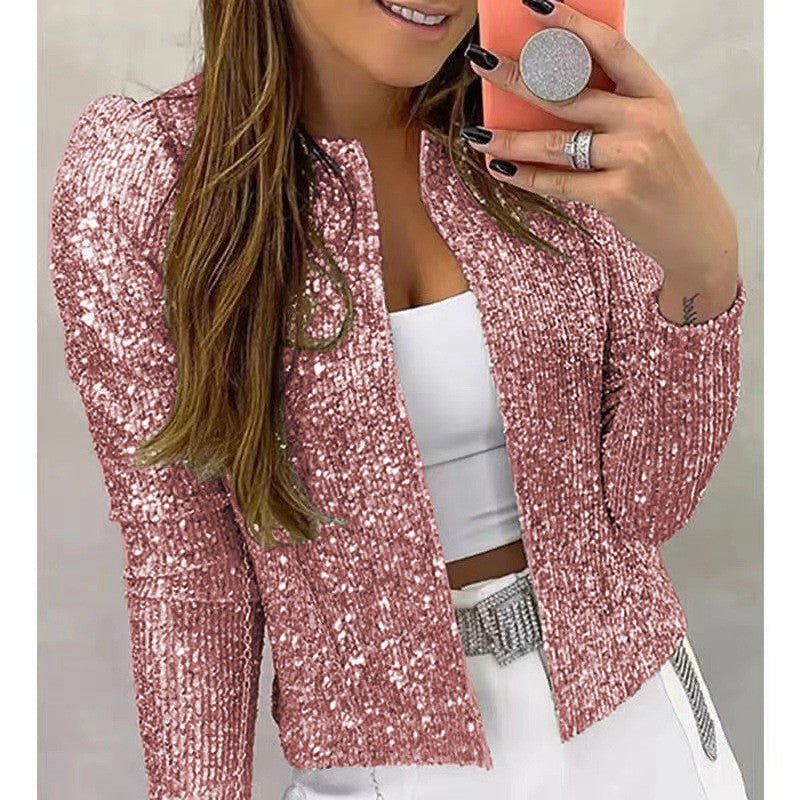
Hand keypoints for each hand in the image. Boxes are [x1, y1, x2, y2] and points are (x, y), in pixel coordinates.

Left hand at [463, 1, 739, 322]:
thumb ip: (614, 106)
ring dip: (511, 138)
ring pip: (557, 142)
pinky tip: (500, 167)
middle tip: (483, 64)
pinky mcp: (615, 195)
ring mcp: (631, 158)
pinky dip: (525, 176)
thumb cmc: (665, 173)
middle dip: (519, 78)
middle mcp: (644, 120)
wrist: (696, 228)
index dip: (571, 23)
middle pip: (570, 93)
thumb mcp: (653, 127)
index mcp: (653, 95)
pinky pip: (558, 182)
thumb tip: (548, 89)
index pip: (610, 47)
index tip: (535, 5)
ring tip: (477, 134)